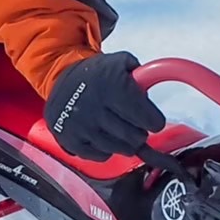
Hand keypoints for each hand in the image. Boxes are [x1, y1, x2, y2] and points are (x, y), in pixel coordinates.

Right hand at [45, 50, 166, 159]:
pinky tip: (102, 134)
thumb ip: (146, 73)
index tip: (151, 118)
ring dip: (125, 142)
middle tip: (133, 123)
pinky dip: (107, 149)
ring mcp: (82, 126)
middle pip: (137, 137)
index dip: (154, 120)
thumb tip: (160, 88)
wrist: (59, 80)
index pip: (150, 120)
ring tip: (118, 128)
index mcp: (113, 87)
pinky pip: (102, 156)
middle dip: (140, 131)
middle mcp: (96, 108)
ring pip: (122, 149)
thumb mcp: (121, 62)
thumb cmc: (97, 74)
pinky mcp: (71, 140)